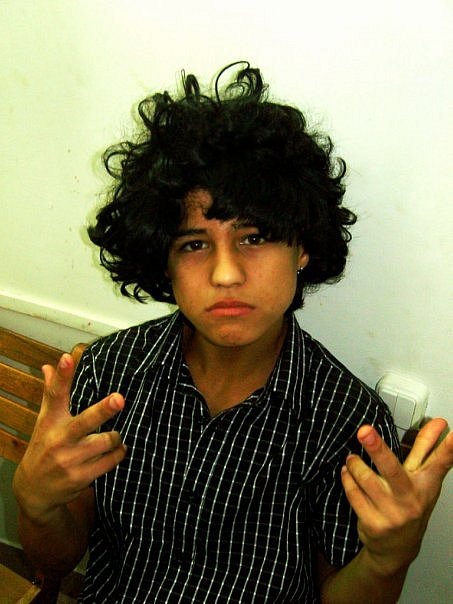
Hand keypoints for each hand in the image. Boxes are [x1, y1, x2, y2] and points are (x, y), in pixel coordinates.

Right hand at [13, 353, 126, 522]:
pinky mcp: (81, 477)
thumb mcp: (45, 421)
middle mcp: (59, 439)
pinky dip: (119, 453)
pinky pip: (111, 461)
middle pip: (85, 421)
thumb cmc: (44, 447)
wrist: (34, 490)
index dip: (62, 376)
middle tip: (119, 398)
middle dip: (104, 410)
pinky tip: (118, 451)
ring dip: (117, 437)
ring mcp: (69, 460)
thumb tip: (49, 365)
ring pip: (106, 441)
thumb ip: (51, 393)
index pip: (55, 394)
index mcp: (51, 420)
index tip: (68, 357)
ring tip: (115, 436)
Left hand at [341, 418, 452, 574]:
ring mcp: (393, 514)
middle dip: (378, 449)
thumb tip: (439, 422)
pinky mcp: (374, 524)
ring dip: (355, 464)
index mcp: (426, 484)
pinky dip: (347, 479)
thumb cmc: (410, 504)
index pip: (440, 463)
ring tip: (351, 458)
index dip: (448, 449)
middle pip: (393, 470)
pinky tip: (346, 472)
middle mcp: (411, 500)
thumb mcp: (421, 478)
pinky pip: (354, 495)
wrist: (396, 548)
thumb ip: (426, 448)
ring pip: (367, 481)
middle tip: (364, 431)